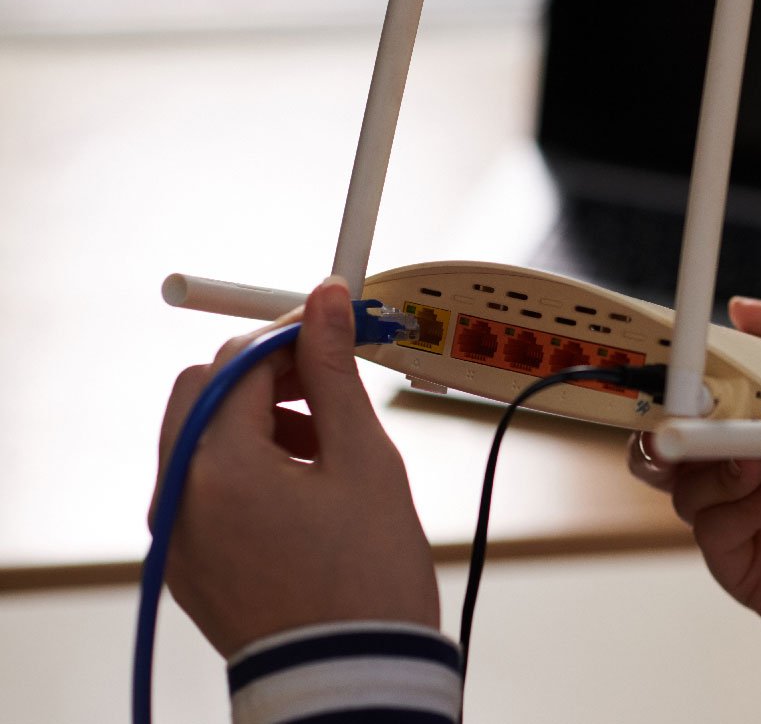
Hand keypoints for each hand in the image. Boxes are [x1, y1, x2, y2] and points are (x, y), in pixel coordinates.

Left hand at [153, 277, 438, 656]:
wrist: (352, 678)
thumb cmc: (369, 578)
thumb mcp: (365, 461)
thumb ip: (335, 373)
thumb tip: (325, 299)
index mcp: (220, 467)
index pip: (242, 361)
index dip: (294, 331)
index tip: (336, 325)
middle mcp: (179, 497)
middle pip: (206, 390)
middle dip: (267, 373)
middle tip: (329, 382)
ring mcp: (174, 535)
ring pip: (200, 436)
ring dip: (256, 418)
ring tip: (325, 445)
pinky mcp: (183, 563)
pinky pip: (200, 487)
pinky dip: (243, 467)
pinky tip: (301, 488)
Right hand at [629, 297, 760, 638]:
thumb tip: (743, 308)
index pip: (710, 401)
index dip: (688, 381)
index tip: (679, 358)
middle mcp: (756, 474)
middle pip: (676, 446)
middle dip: (670, 422)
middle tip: (686, 405)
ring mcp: (749, 521)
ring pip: (685, 486)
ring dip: (717, 463)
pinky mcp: (748, 567)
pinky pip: (713, 529)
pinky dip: (745, 503)